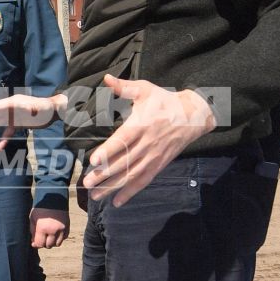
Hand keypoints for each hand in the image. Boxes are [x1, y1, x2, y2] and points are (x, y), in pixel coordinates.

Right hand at [0, 91, 66, 147]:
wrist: (53, 112)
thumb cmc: (44, 108)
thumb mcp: (35, 107)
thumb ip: (25, 108)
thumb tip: (16, 107)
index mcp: (12, 103)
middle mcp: (10, 109)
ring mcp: (14, 118)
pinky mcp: (18, 125)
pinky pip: (8, 133)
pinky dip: (3, 139)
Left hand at [29, 206, 68, 248]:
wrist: (54, 198)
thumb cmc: (41, 208)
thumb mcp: (33, 219)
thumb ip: (33, 232)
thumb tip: (34, 243)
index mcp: (43, 228)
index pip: (40, 244)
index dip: (36, 244)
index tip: (34, 242)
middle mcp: (54, 230)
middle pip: (49, 245)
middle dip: (44, 243)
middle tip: (42, 237)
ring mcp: (62, 229)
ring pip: (57, 244)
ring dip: (52, 242)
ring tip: (48, 235)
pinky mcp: (68, 227)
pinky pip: (64, 238)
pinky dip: (59, 237)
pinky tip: (55, 232)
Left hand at [81, 76, 216, 206]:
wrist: (193, 116)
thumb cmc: (164, 101)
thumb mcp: (145, 89)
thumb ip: (124, 87)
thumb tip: (106, 78)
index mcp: (142, 125)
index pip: (123, 140)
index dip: (108, 150)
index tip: (93, 160)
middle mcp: (147, 144)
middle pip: (124, 162)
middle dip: (104, 174)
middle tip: (86, 182)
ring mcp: (153, 157)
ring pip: (132, 175)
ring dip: (113, 187)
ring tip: (96, 195)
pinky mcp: (159, 165)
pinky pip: (143, 181)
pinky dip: (130, 192)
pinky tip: (116, 202)